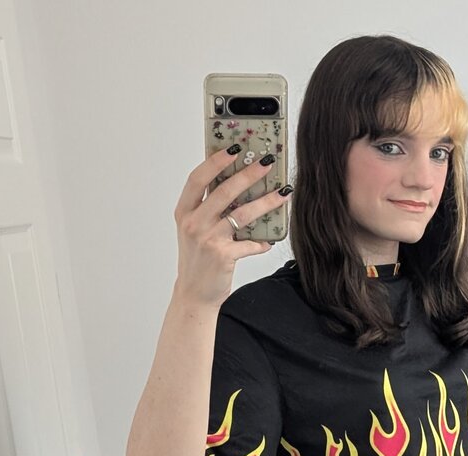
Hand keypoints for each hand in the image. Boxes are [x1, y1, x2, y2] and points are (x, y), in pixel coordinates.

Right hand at [172, 147, 290, 307]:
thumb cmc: (198, 260)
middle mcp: (193, 223)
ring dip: (266, 201)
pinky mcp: (223, 256)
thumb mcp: (195, 230)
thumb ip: (208, 209)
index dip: (216, 161)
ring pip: (242, 214)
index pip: (198, 179)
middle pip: (224, 191)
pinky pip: (249, 243)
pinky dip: (262, 241)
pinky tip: (269, 241)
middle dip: (248, 174)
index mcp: (184, 212)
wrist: (194, 294)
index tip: (234, 148)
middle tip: (266, 163)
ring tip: (283, 192)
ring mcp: (207, 239)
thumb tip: (237, 184)